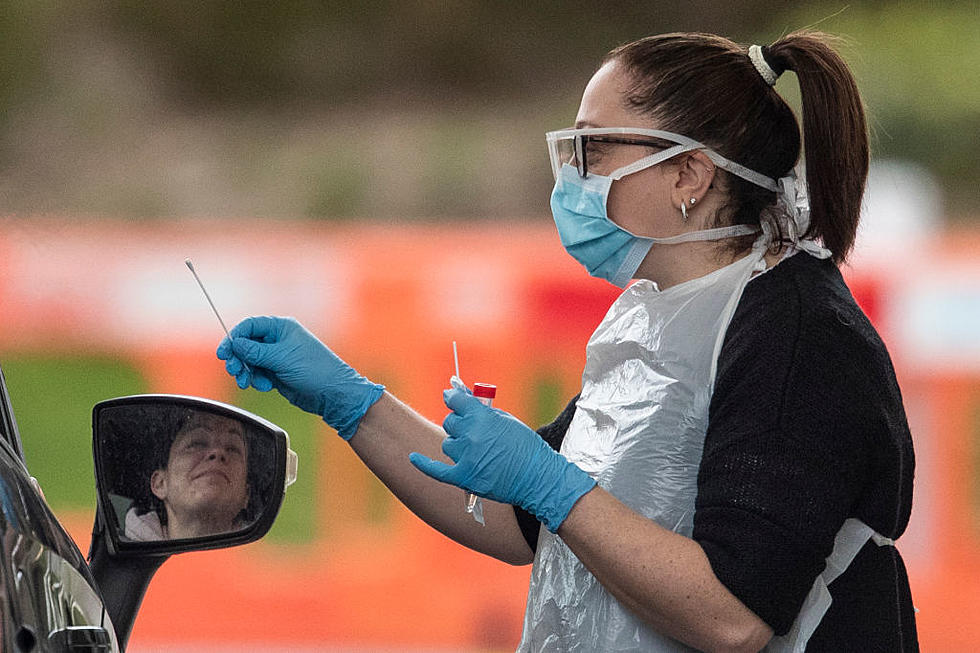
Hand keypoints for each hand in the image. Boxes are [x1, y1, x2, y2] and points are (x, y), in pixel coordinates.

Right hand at [216, 316, 383, 439]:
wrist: (331, 393)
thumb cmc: (314, 369)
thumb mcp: (281, 358)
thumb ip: (255, 351)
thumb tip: (235, 344)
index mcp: (281, 327)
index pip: (249, 326)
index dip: (234, 338)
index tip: (224, 353)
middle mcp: (278, 339)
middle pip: (246, 344)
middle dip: (238, 358)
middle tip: (235, 371)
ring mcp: (277, 356)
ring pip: (249, 361)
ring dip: (246, 372)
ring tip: (248, 382)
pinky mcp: (276, 372)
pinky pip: (257, 373)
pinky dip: (256, 379)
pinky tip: (265, 386)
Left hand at [409, 387, 595, 531]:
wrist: (538, 477)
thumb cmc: (525, 446)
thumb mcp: (506, 419)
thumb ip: (482, 409)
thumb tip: (461, 393)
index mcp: (482, 417)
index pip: (456, 401)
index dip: (452, 397)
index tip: (450, 396)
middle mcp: (470, 435)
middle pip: (450, 423)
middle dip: (459, 424)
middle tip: (472, 430)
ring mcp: (465, 457)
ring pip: (448, 444)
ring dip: (457, 444)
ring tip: (476, 451)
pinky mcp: (463, 477)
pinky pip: (436, 469)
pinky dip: (423, 464)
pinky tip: (412, 458)